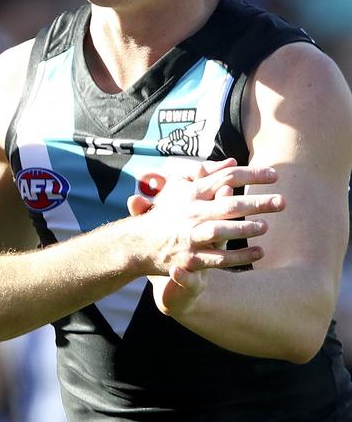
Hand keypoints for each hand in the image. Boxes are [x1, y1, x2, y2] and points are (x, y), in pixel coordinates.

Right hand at [129, 159, 284, 275]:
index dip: (251, 175)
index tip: (275, 175)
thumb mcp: (180, 187)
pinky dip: (238, 257)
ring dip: (244, 229)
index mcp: (192, 192)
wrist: (138, 243)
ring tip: (266, 227)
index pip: (225, 178)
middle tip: (282, 202)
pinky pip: (217, 259)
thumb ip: (207, 173)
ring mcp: (190, 236)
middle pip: (227, 205)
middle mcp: (191, 212)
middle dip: (256, 203)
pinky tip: (259, 252)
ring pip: (219, 231)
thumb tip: (233, 162)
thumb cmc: (166, 212)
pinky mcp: (190, 258)